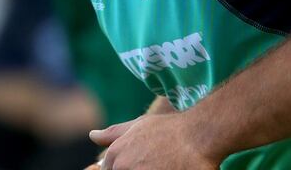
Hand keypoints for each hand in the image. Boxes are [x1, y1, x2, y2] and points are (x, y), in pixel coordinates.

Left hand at [90, 111, 217, 169]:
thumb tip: (92, 135)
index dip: (124, 169)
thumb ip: (113, 133)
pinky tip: (168, 169)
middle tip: (154, 163)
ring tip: (162, 165)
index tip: (143, 163)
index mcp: (116, 155)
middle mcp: (123, 167)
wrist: (198, 136)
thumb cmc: (169, 130)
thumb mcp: (138, 126)